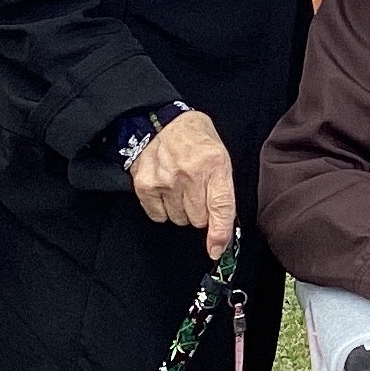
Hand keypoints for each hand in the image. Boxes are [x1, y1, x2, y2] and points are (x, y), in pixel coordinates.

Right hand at [128, 110, 236, 257]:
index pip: (221, 207)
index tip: (217, 249)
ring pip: (179, 220)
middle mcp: (189, 174)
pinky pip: (158, 216)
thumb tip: (224, 229)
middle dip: (201, 213)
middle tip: (197, 193)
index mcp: (214, 164)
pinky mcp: (145, 185)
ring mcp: (165, 180)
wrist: (161, 121)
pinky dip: (163, 209)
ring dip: (182, 211)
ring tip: (181, 188)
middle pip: (198, 220)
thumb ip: (223, 191)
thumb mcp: (220, 157)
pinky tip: (166, 190)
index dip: (220, 233)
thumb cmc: (195, 140)